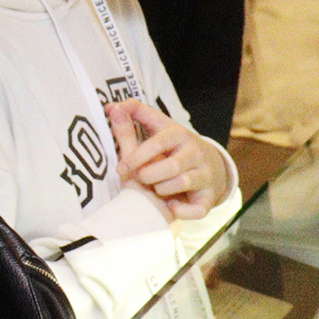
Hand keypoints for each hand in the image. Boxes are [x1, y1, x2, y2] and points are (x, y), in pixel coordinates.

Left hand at [105, 100, 231, 219]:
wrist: (204, 174)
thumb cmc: (166, 156)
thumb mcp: (148, 140)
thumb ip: (128, 126)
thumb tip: (110, 107)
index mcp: (178, 134)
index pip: (159, 140)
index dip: (139, 156)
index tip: (122, 168)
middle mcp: (194, 152)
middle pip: (171, 165)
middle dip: (149, 176)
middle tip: (142, 179)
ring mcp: (204, 174)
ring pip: (183, 183)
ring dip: (163, 190)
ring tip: (158, 189)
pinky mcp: (209, 198)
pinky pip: (196, 209)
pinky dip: (181, 211)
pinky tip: (171, 206)